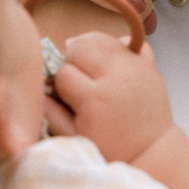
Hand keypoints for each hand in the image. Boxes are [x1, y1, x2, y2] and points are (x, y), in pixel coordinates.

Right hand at [46, 32, 173, 162]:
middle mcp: (115, 76)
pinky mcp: (149, 63)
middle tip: (76, 78)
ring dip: (89, 48)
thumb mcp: (75, 139)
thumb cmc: (111, 148)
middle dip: (71, 60)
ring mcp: (134, 66)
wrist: (152, 150)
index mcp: (95, 98)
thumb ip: (52, 114)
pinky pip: (128, 40)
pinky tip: (111, 63)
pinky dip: (116, 47)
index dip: (58, 83)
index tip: (65, 96)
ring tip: (89, 67)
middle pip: (80, 47)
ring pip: (101, 38)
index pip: (63, 72)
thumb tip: (37, 90)